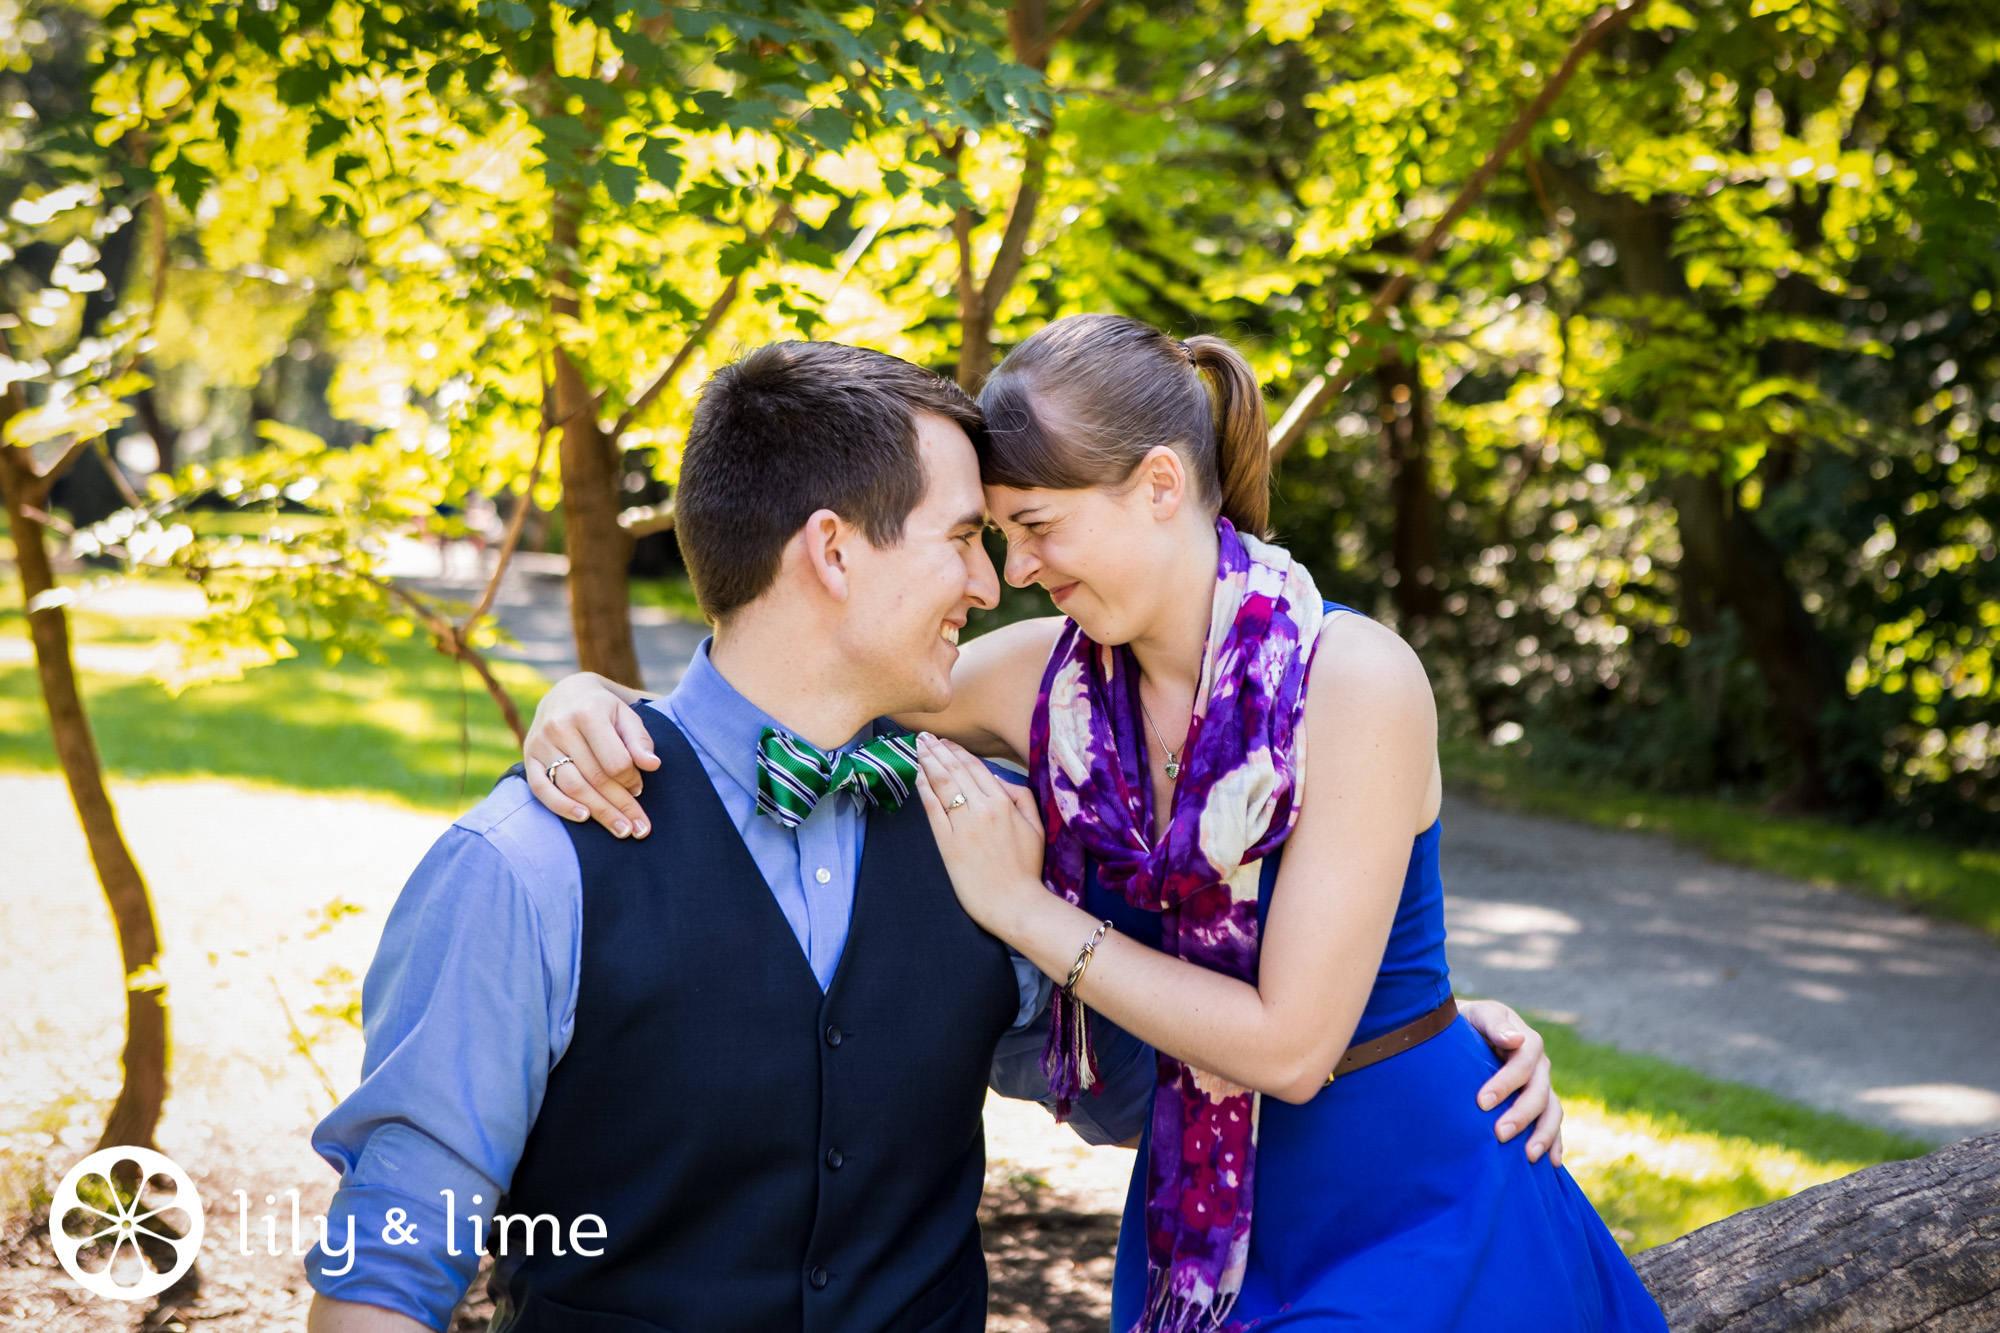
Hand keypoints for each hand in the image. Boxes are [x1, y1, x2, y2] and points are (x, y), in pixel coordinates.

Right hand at [523, 672, 660, 837]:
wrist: (566, 693)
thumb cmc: (604, 709)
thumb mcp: (627, 715)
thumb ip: (640, 739)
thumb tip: (652, 765)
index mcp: (589, 713)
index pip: (615, 761)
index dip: (631, 780)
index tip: (640, 789)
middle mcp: (561, 726)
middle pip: (595, 778)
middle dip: (621, 806)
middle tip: (640, 829)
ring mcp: (541, 742)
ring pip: (573, 787)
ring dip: (600, 812)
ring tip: (622, 830)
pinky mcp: (529, 757)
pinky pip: (541, 788)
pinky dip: (562, 806)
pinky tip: (584, 818)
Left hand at [911, 734, 1046, 934]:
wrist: (1014, 903)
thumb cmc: (1026, 868)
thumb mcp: (1036, 826)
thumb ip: (1021, 797)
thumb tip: (998, 778)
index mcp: (1004, 802)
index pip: (975, 766)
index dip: (957, 751)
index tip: (945, 741)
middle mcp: (982, 808)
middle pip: (954, 770)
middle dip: (937, 750)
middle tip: (923, 736)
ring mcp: (963, 825)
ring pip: (941, 783)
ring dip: (927, 762)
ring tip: (917, 748)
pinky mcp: (947, 843)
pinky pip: (932, 809)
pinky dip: (923, 789)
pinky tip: (917, 776)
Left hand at [1459, 998, 1564, 1165]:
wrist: (1468, 1032)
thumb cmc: (1470, 1023)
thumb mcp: (1481, 1015)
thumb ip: (1495, 1025)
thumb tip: (1516, 1039)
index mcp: (1528, 1042)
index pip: (1523, 1064)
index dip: (1506, 1083)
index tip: (1482, 1103)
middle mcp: (1540, 1066)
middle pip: (1539, 1093)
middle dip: (1521, 1115)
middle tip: (1498, 1134)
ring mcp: (1543, 1086)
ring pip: (1552, 1112)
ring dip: (1543, 1135)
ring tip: (1528, 1156)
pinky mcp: (1541, 1104)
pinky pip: (1554, 1124)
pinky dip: (1555, 1142)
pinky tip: (1552, 1163)